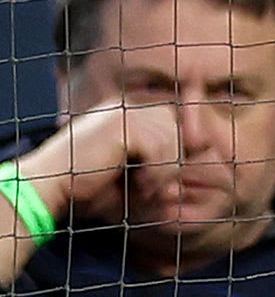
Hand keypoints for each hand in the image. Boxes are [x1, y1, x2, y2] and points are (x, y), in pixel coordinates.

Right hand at [15, 100, 185, 219]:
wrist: (49, 189)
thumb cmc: (89, 190)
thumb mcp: (136, 179)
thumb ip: (164, 169)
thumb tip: (202, 159)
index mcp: (128, 113)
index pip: (177, 117)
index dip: (190, 139)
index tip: (192, 158)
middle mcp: (128, 106)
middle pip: (180, 130)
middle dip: (173, 164)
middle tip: (150, 188)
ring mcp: (124, 111)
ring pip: (174, 141)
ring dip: (165, 172)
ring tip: (142, 188)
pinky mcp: (122, 124)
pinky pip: (161, 148)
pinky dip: (157, 172)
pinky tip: (139, 184)